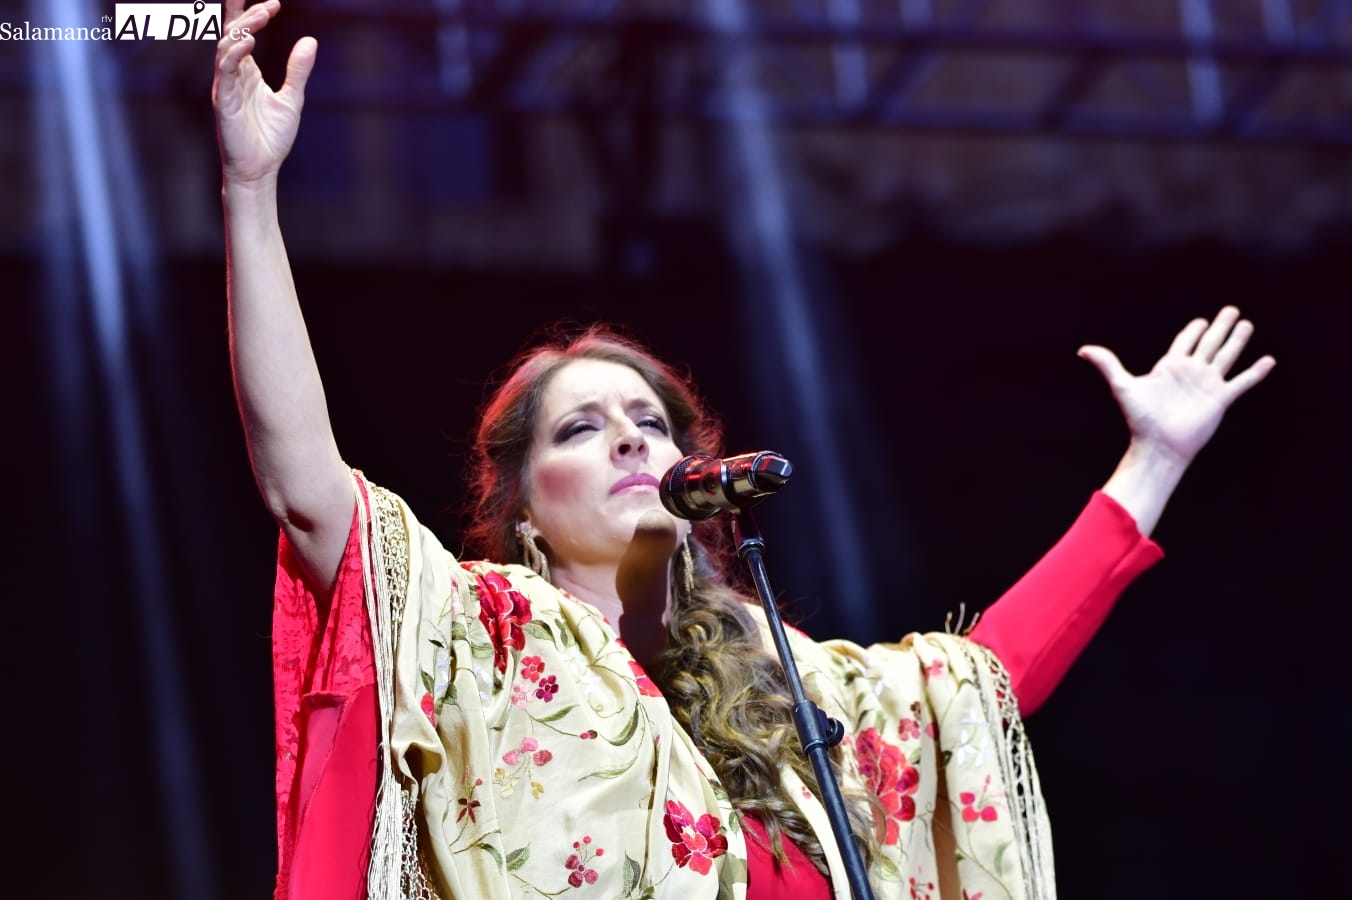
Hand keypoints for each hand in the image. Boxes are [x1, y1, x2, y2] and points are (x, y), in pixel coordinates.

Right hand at [212, 0, 315, 185]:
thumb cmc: (271, 138)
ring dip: (244, 28)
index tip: (271, 2)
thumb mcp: (292, 99)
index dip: (248, 12)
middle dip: (249, 15)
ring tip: (263, 15)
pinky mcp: (222, 101)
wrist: (261, 169)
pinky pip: (225, 71)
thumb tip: (310, 41)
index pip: (241, 34)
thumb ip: (298, 71)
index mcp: (246, 73)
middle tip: (271, 5)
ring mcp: (225, 86)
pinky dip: (235, 54)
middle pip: (233, 34)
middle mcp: (233, 75)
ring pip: (226, 47)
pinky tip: (249, 42)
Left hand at [1078, 306, 1275, 465]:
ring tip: (1247, 325)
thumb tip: (1083, 350)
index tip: (1201, 321)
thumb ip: (1107, 364)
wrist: (1158, 445)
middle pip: (1210, 343)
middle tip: (1231, 310)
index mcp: (1170, 366)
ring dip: (1237, 341)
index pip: (1185, 342)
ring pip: (1226, 356)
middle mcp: (1191, 372)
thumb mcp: (1123, 386)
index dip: (1193, 331)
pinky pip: (1242, 382)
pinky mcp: (1221, 399)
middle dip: (1220, 327)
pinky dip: (1255, 372)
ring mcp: (1208, 384)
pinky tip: (1268, 360)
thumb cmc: (1140, 418)